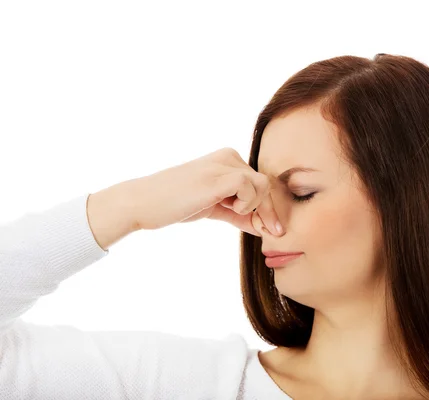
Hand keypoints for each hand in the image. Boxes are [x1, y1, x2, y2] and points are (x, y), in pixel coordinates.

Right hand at [128, 147, 282, 236]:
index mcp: (227, 159)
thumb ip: (237, 213)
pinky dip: (246, 203)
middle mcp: (228, 156)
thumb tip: (261, 226)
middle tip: (269, 232)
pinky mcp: (218, 176)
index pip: (259, 182)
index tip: (270, 229)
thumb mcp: (213, 208)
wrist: (142, 202)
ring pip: (263, 184)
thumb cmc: (174, 205)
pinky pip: (250, 187)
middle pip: (265, 184)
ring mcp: (223, 164)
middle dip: (268, 211)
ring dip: (255, 206)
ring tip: (233, 212)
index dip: (267, 207)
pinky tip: (230, 208)